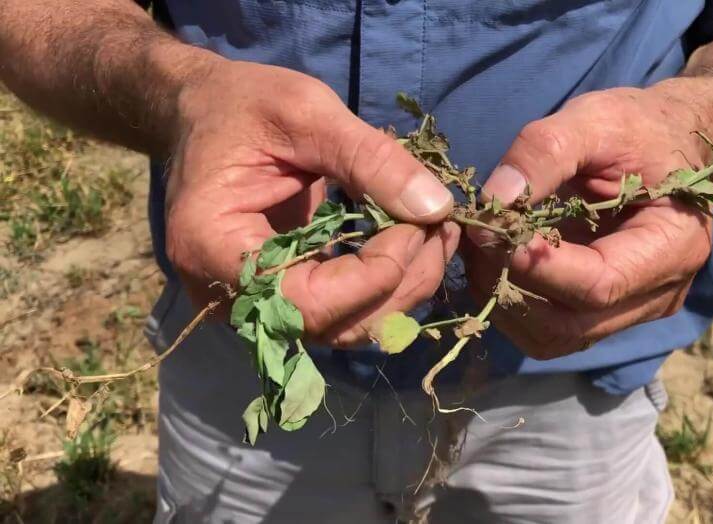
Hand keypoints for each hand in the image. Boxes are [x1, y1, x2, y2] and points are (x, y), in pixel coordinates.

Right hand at [165, 60, 458, 347]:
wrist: (204, 113)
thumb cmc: (242, 104)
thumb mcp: (307, 112)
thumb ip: (370, 159)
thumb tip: (437, 208)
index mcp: (211, 246)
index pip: (307, 301)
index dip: (375, 273)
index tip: (419, 222)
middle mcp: (227, 293)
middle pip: (333, 325)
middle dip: (402, 282)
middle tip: (440, 227)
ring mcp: (254, 302)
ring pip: (347, 327)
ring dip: (404, 288)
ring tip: (437, 232)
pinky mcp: (284, 295)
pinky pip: (344, 309)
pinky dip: (387, 283)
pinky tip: (416, 241)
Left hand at [465, 87, 712, 359]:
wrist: (667, 144)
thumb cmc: (639, 128)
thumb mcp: (596, 120)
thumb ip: (545, 151)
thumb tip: (495, 199)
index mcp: (672, 246)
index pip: (598, 284)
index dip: (537, 265)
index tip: (489, 229)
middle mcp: (656, 295)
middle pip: (570, 326)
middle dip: (510, 284)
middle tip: (477, 236)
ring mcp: (629, 312)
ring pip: (551, 338)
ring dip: (503, 298)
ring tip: (482, 247)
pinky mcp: (600, 313)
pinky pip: (547, 329)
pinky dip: (510, 301)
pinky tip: (495, 259)